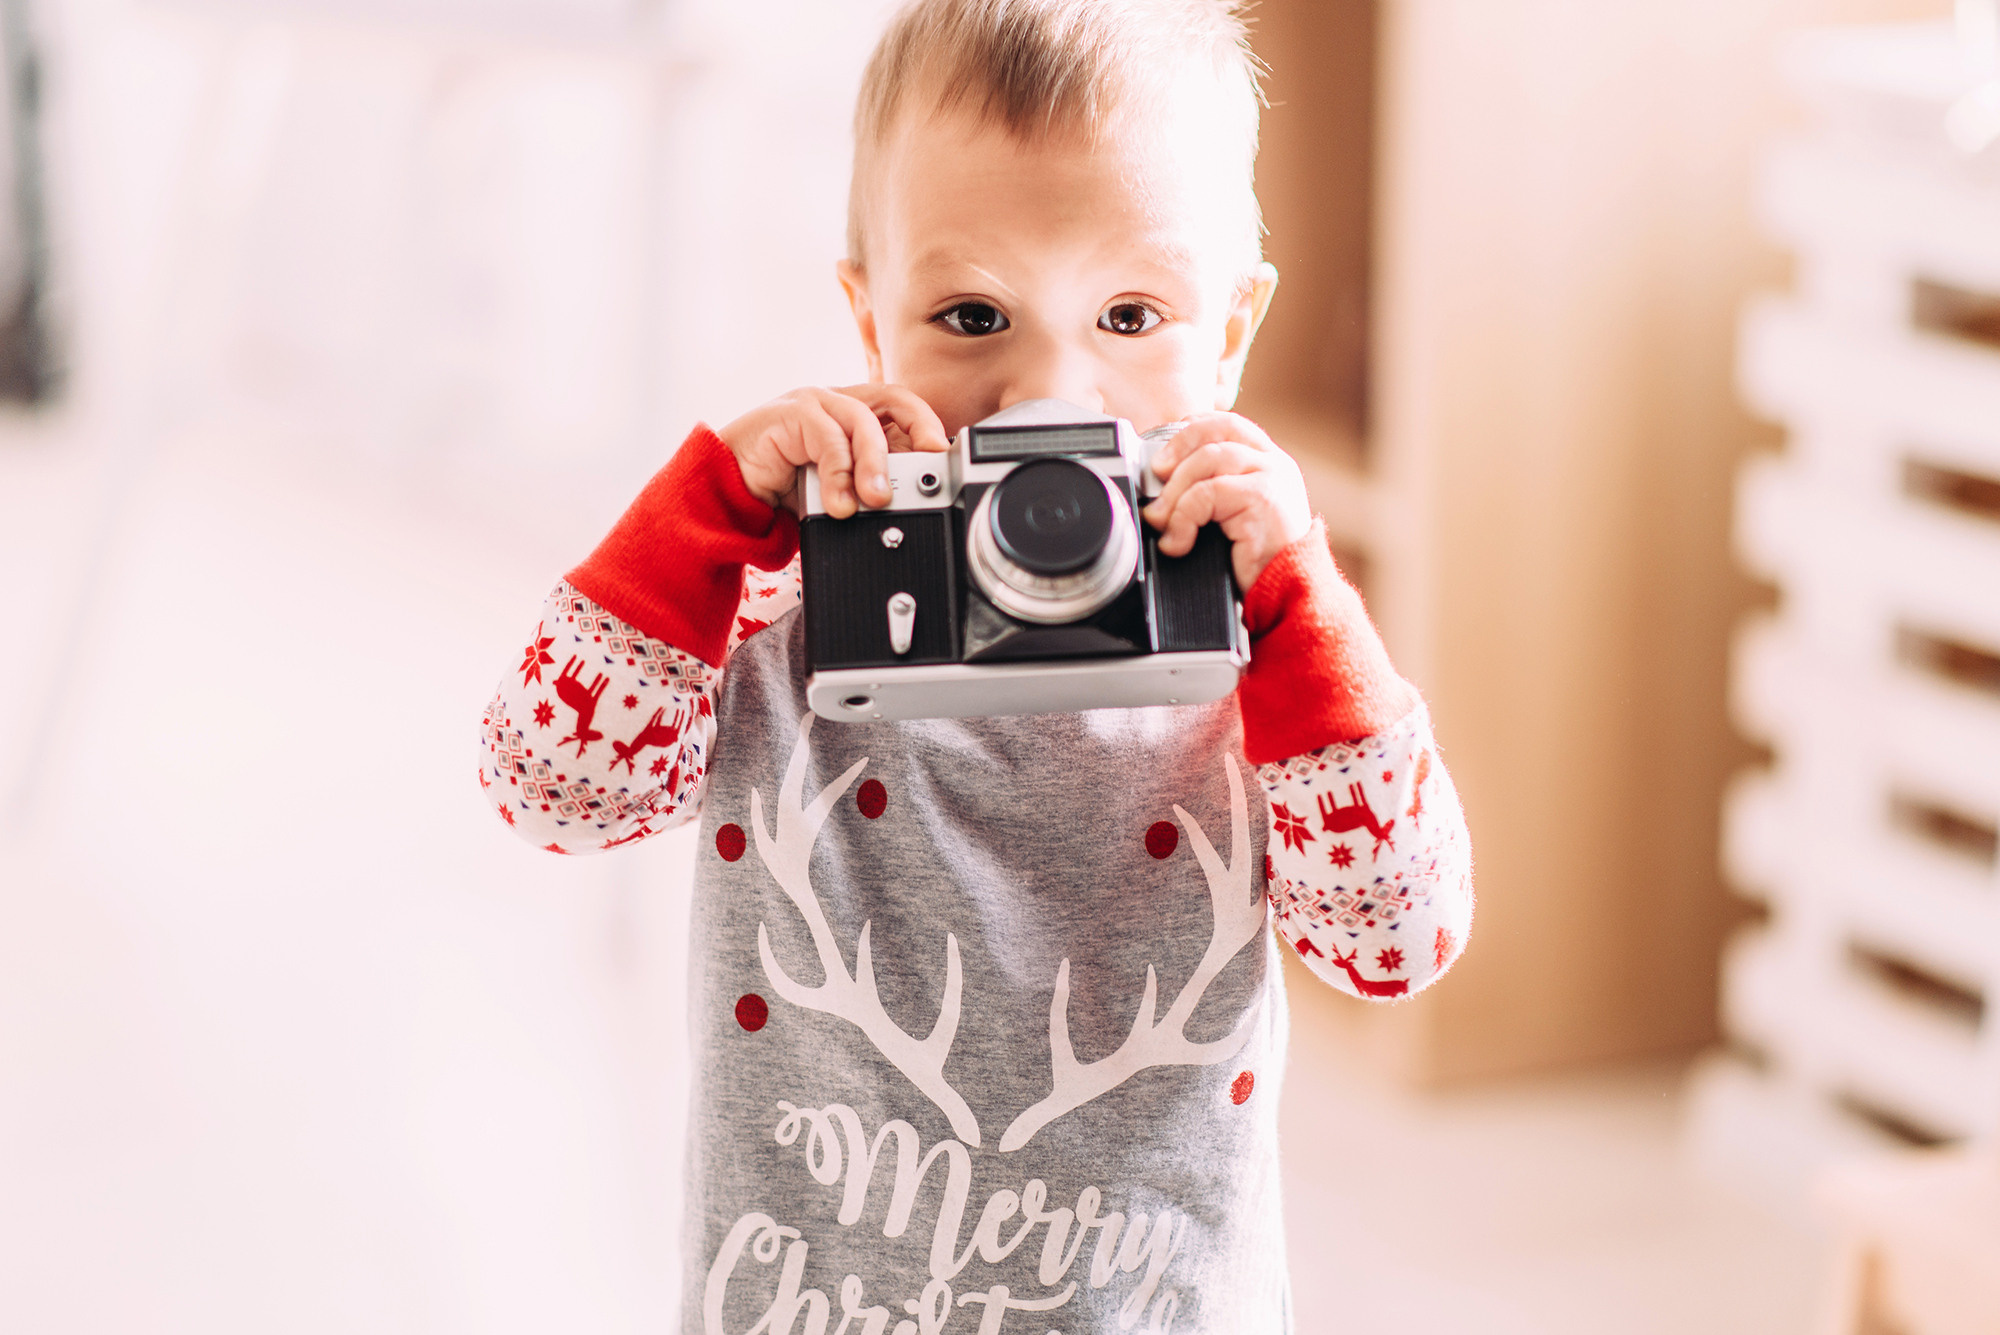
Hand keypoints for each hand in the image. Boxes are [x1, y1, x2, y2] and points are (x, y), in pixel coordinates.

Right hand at [718, 384, 948, 517]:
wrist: (728, 495)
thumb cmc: (782, 491)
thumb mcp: (838, 493)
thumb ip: (867, 489)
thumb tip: (909, 503)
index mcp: (853, 417)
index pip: (903, 411)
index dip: (928, 429)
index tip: (946, 457)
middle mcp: (837, 403)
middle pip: (893, 399)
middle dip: (920, 428)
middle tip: (928, 468)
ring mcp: (813, 403)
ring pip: (862, 420)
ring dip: (875, 464)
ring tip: (876, 500)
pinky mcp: (790, 413)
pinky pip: (826, 436)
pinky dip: (838, 472)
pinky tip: (839, 502)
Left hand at [1142, 412, 1312, 589]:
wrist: (1287, 593)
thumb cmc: (1258, 563)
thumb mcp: (1232, 518)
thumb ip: (1210, 493)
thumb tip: (1156, 491)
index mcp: (1268, 461)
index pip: (1225, 424)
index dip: (1189, 430)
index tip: (1162, 455)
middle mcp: (1275, 463)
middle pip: (1215, 431)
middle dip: (1175, 452)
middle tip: (1153, 482)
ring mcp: (1272, 477)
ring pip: (1207, 460)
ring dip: (1174, 492)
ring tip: (1160, 521)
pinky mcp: (1264, 498)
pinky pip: (1208, 493)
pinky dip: (1182, 517)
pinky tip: (1178, 542)